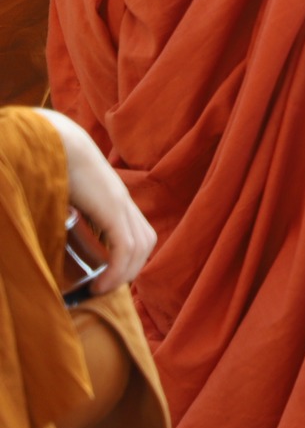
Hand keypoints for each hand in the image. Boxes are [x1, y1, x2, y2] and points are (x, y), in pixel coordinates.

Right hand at [37, 109, 154, 294]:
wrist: (53, 137)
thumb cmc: (48, 162)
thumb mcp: (59, 190)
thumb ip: (61, 206)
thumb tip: (36, 224)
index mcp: (113, 197)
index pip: (138, 231)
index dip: (128, 258)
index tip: (106, 277)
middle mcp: (123, 200)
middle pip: (145, 241)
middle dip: (130, 269)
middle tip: (105, 288)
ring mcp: (120, 202)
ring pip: (140, 246)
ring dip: (124, 275)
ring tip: (101, 290)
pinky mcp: (111, 206)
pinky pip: (125, 246)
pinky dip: (117, 270)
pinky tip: (100, 285)